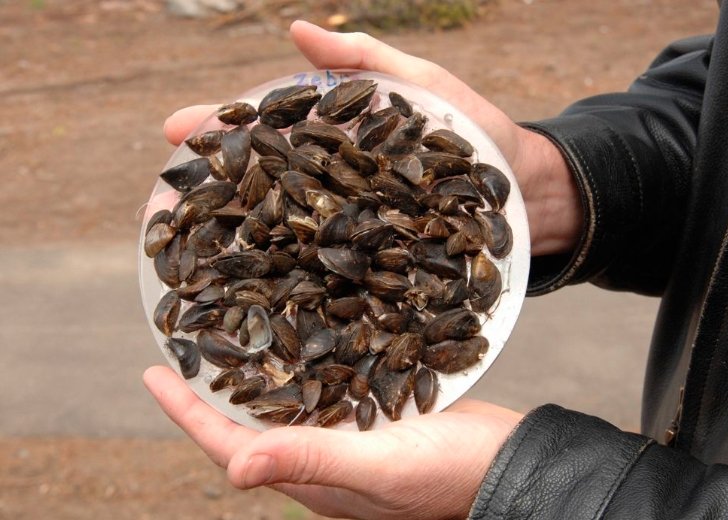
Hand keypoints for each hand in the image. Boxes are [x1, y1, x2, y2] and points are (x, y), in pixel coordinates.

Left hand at [144, 366, 521, 518]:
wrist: (509, 464)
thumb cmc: (451, 475)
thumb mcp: (381, 469)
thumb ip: (312, 462)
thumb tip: (233, 471)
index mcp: (312, 475)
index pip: (230, 444)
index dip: (187, 411)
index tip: (152, 372)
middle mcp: (323, 454)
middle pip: (250, 420)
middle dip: (211, 387)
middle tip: (184, 342)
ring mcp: (349, 433)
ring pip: (286, 398)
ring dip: (254, 369)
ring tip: (229, 331)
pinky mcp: (375, 411)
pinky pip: (325, 385)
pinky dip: (302, 360)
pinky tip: (300, 331)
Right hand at [164, 20, 581, 255]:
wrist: (529, 193)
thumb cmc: (478, 132)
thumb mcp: (423, 85)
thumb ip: (364, 59)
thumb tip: (294, 30)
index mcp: (337, 149)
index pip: (267, 138)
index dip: (221, 134)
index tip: (174, 131)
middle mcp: (335, 196)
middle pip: (262, 196)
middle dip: (210, 202)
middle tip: (158, 209)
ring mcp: (354, 238)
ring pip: (284, 245)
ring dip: (234, 254)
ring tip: (186, 261)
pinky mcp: (378, 275)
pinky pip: (329, 283)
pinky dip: (290, 293)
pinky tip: (253, 305)